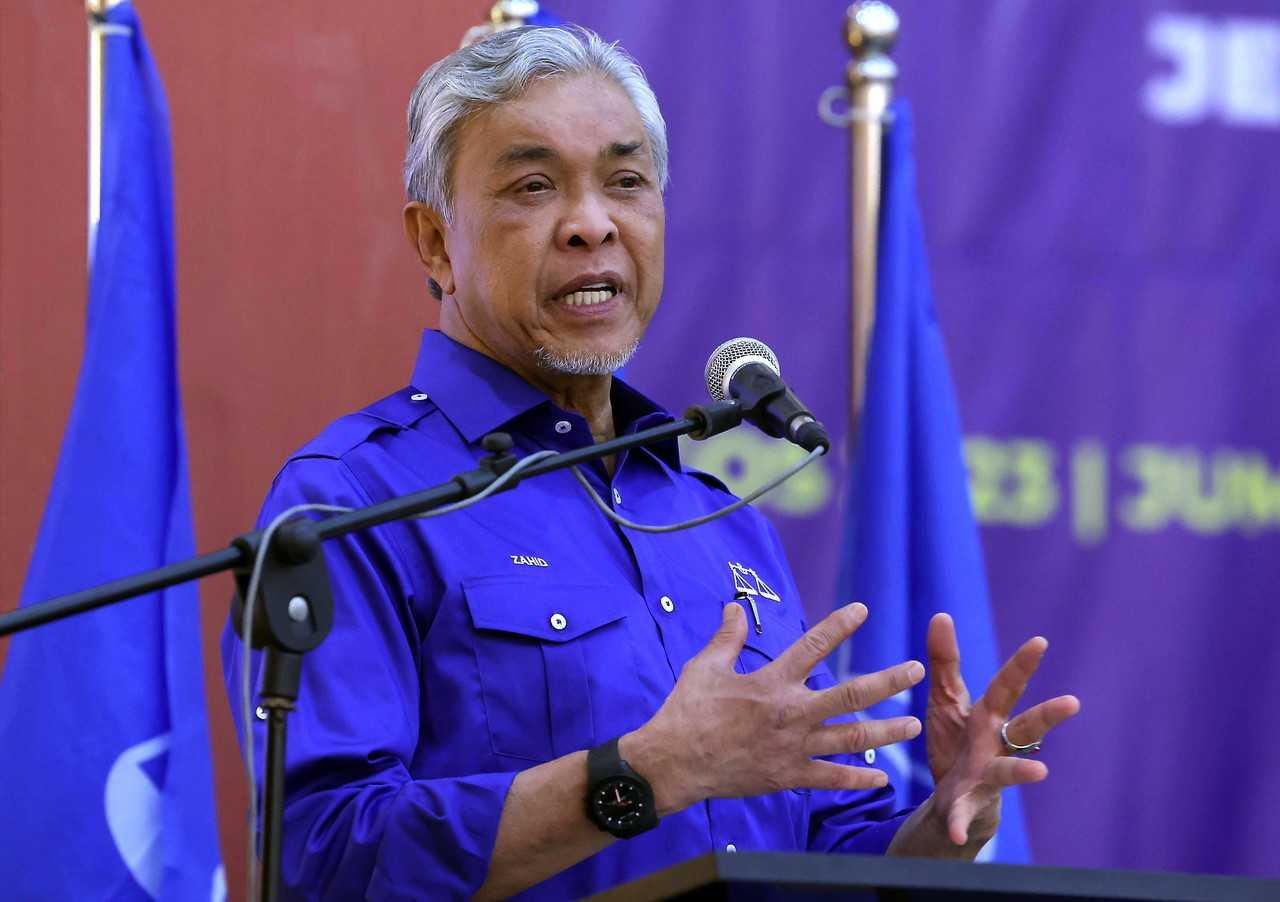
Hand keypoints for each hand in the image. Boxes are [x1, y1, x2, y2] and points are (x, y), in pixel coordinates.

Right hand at [621, 602, 924, 814]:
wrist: (674, 762)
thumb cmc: (687, 711)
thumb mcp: (705, 666)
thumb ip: (726, 637)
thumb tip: (734, 606)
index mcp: (772, 682)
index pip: (813, 647)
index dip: (839, 626)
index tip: (863, 610)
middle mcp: (791, 713)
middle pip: (851, 696)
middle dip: (887, 681)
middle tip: (915, 670)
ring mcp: (793, 747)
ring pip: (851, 739)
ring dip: (886, 732)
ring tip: (914, 725)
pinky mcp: (788, 776)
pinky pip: (830, 778)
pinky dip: (857, 780)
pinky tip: (882, 779)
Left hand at [892, 613, 1080, 855]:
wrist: (952, 800)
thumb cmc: (955, 743)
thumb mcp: (945, 700)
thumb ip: (944, 662)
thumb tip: (941, 615)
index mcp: (988, 716)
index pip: (1007, 687)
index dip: (1022, 665)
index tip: (1040, 641)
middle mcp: (995, 745)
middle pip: (1025, 727)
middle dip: (1047, 715)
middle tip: (1072, 702)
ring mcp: (985, 776)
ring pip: (1007, 772)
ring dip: (1023, 773)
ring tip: (1042, 774)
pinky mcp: (965, 803)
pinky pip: (963, 815)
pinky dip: (960, 823)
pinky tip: (957, 833)